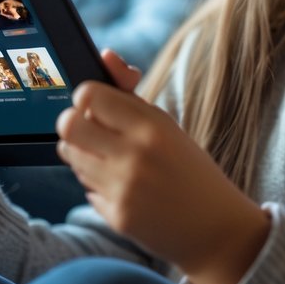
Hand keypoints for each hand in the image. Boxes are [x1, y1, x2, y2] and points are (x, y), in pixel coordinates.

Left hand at [56, 49, 270, 283]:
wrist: (216, 228)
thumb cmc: (189, 169)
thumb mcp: (166, 124)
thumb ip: (129, 92)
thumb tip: (106, 55)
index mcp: (152, 125)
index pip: (88, 95)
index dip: (86, 98)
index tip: (96, 107)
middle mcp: (135, 155)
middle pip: (68, 125)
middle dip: (72, 124)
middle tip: (89, 130)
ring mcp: (124, 188)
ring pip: (70, 155)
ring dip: (83, 153)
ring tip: (108, 159)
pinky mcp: (117, 216)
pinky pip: (85, 189)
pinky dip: (98, 185)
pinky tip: (124, 188)